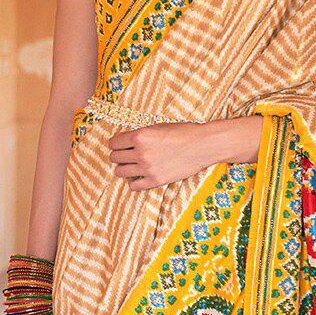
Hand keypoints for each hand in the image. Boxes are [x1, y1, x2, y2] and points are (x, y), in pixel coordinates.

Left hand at [107, 115, 262, 189]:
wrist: (202, 146)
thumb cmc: (182, 133)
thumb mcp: (158, 127)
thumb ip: (140, 135)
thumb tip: (125, 142)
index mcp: (140, 136)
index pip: (113, 143)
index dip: (115, 144)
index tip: (120, 145)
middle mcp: (141, 152)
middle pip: (114, 158)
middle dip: (118, 156)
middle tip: (126, 155)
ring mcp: (147, 168)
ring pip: (120, 172)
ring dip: (123, 169)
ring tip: (131, 166)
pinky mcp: (155, 181)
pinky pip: (133, 186)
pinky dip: (133, 182)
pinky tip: (139, 177)